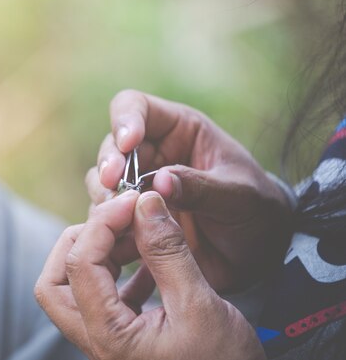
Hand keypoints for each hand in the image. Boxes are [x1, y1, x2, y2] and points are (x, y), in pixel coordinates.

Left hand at [35, 191, 266, 359]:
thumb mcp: (200, 305)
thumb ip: (168, 252)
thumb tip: (145, 203)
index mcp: (109, 336)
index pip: (80, 264)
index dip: (103, 223)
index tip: (133, 201)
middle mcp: (99, 341)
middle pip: (56, 282)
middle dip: (80, 241)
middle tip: (117, 219)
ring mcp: (109, 342)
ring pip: (77, 289)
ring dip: (104, 253)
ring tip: (143, 234)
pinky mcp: (125, 339)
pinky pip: (107, 298)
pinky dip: (123, 272)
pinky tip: (155, 260)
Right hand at [85, 90, 291, 290]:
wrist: (260, 254)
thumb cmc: (257, 211)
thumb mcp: (239, 197)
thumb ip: (202, 188)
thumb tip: (160, 181)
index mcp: (180, 131)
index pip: (136, 107)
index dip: (125, 121)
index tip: (127, 145)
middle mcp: (153, 154)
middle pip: (111, 147)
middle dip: (109, 166)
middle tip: (114, 188)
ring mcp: (140, 187)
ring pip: (102, 182)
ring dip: (105, 198)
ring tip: (121, 217)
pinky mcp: (134, 218)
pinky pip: (108, 216)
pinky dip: (109, 226)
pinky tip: (120, 239)